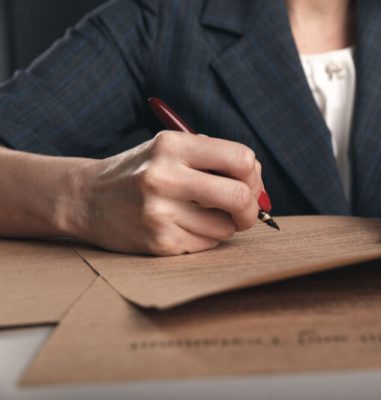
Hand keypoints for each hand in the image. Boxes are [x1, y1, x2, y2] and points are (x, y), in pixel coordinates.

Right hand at [70, 131, 263, 254]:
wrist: (86, 198)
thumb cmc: (141, 172)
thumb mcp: (170, 150)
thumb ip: (214, 160)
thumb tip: (258, 186)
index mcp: (173, 145)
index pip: (241, 158)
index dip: (254, 175)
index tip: (249, 184)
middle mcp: (165, 176)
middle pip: (239, 196)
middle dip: (251, 208)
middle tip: (245, 212)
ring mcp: (159, 212)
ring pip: (226, 227)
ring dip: (225, 225)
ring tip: (204, 216)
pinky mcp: (158, 242)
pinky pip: (207, 244)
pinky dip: (206, 238)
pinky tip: (185, 227)